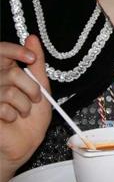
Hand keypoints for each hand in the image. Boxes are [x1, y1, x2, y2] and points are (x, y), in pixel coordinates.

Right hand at [0, 35, 51, 181]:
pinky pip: (0, 105)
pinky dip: (12, 114)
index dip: (15, 50)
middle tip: (35, 99)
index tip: (31, 58)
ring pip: (7, 91)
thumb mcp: (41, 86)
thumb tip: (32, 37)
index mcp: (5, 72)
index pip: (2, 51)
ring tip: (23, 112)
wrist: (24, 144)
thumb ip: (36, 63)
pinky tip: (11, 119)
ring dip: (23, 104)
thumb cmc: (32, 117)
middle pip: (11, 73)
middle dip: (31, 88)